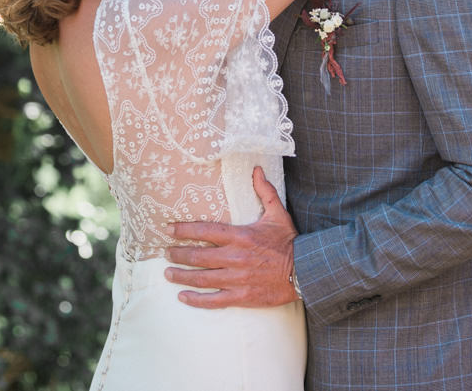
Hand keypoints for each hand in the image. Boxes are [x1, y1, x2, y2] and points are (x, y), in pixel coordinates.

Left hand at [164, 167, 298, 308]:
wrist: (306, 271)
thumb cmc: (289, 242)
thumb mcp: (278, 213)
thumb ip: (264, 192)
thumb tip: (256, 169)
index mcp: (241, 236)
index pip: (205, 231)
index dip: (183, 230)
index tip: (168, 229)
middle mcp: (235, 257)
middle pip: (198, 256)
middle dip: (178, 254)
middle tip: (165, 252)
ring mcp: (237, 279)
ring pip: (202, 279)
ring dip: (182, 276)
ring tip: (168, 272)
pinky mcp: (242, 296)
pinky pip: (214, 301)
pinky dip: (196, 300)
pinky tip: (183, 297)